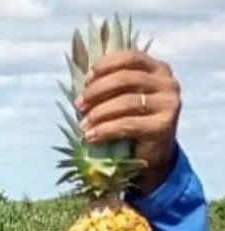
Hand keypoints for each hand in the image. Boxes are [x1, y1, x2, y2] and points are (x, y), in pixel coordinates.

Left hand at [74, 49, 180, 194]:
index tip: (86, 80)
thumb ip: (110, 86)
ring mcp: (168, 104)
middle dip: (96, 91)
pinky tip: (91, 136)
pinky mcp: (163, 126)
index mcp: (158, 70)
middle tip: (79, 105)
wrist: (151, 156)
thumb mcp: (122, 99)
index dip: (105, 66)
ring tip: (83, 125)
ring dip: (98, 113)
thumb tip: (81, 81)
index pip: (130, 57)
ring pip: (126, 101)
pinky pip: (127, 124)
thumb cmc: (133, 122)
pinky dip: (105, 130)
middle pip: (125, 78)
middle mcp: (167, 83)